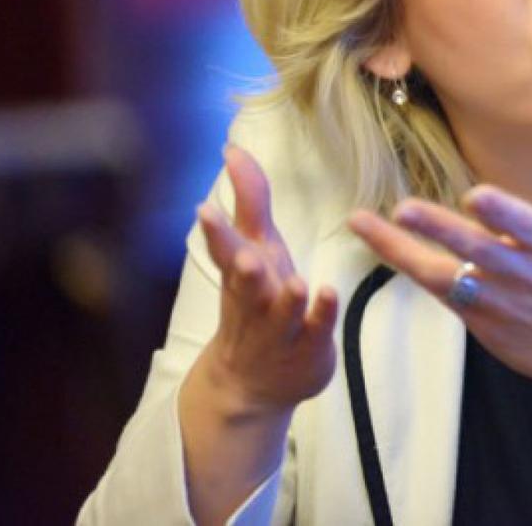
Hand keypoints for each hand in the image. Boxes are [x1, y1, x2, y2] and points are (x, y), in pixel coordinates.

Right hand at [195, 144, 338, 415]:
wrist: (251, 382)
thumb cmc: (256, 299)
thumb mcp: (253, 246)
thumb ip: (248, 199)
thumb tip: (233, 148)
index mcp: (240, 274)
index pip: (223, 251)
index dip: (215, 232)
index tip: (203, 209)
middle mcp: (254, 301)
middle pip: (246, 285)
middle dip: (244, 270)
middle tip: (246, 257)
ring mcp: (280, 329)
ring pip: (281, 314)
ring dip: (286, 299)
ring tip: (294, 282)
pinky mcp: (309, 347)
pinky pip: (316, 331)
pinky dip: (322, 314)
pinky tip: (328, 295)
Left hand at [347, 117, 531, 415]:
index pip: (522, 225)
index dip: (499, 212)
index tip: (475, 196)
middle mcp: (524, 273)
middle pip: (474, 248)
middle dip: (437, 229)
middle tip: (403, 209)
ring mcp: (500, 302)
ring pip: (443, 275)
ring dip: (402, 250)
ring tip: (366, 224)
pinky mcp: (484, 324)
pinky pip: (443, 296)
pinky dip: (416, 272)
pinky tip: (387, 247)